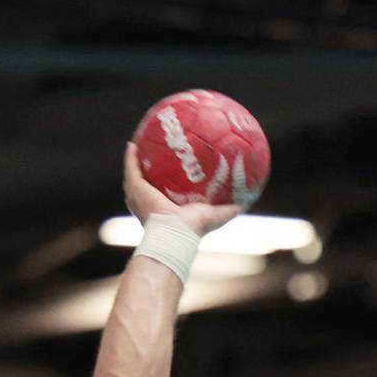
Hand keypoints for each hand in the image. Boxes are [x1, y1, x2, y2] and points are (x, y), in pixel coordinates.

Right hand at [121, 141, 241, 238]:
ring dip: (133, 163)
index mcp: (163, 210)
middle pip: (142, 186)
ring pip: (133, 176)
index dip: (162, 186)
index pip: (161, 196)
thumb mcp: (216, 215)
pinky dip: (130, 157)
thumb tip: (246, 202)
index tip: (168, 175)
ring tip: (136, 148)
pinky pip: (131, 168)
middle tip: (150, 158)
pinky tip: (132, 144)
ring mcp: (138, 196)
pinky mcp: (135, 188)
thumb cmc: (193, 227)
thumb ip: (229, 208)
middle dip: (144, 173)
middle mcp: (147, 204)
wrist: (175, 232)